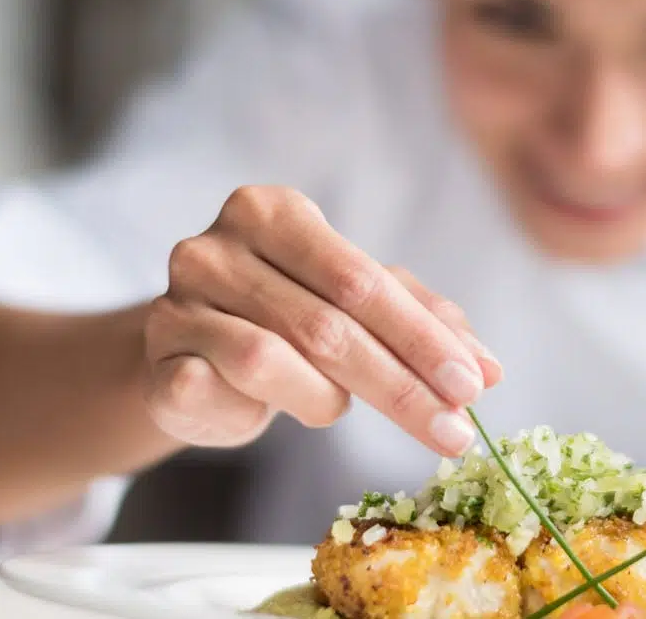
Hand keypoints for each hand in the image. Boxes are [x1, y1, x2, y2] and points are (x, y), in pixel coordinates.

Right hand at [142, 186, 502, 455]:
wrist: (193, 355)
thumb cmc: (287, 318)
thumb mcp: (357, 306)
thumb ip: (423, 323)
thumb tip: (490, 369)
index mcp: (274, 212)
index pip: (363, 281)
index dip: (423, 340)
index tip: (473, 388)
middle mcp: (216, 246)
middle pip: (327, 325)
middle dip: (401, 387)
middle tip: (454, 433)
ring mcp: (175, 302)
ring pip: (270, 361)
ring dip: (323, 399)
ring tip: (335, 407)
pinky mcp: (155, 360)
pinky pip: (214, 393)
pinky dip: (255, 411)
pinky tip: (265, 413)